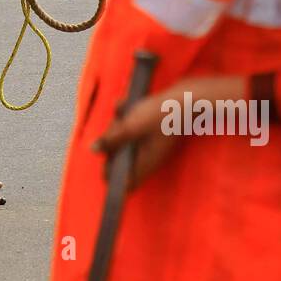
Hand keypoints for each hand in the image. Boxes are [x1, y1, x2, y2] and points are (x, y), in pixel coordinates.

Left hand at [92, 75, 246, 190]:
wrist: (187, 98)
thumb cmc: (160, 114)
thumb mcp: (131, 126)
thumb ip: (112, 140)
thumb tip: (93, 150)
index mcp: (145, 163)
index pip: (125, 183)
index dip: (111, 172)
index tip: (104, 152)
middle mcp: (149, 158)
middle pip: (122, 159)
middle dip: (113, 141)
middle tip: (116, 125)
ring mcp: (153, 146)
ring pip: (127, 142)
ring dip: (119, 126)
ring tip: (121, 108)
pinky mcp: (154, 133)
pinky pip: (134, 130)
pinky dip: (128, 118)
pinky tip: (125, 104)